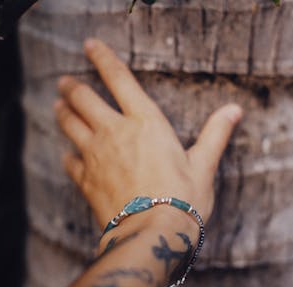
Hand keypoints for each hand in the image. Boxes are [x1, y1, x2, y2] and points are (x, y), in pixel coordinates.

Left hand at [55, 38, 241, 231]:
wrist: (152, 234)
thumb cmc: (183, 199)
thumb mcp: (204, 165)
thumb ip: (216, 134)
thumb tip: (234, 110)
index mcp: (146, 122)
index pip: (119, 79)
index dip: (102, 58)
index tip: (90, 45)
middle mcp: (115, 133)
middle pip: (83, 99)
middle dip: (72, 87)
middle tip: (64, 82)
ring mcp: (96, 156)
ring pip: (70, 124)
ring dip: (62, 112)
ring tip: (58, 105)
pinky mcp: (86, 181)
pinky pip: (70, 162)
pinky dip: (68, 155)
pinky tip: (68, 155)